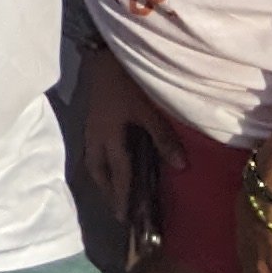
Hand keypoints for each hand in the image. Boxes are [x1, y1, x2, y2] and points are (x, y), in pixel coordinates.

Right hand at [76, 46, 178, 209]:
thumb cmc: (125, 81)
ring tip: (113, 190)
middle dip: (108, 191)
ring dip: (102, 179)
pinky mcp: (91, 118)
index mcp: (109, 137)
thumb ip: (163, 138)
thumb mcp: (147, 109)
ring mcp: (90, 127)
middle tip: (118, 209)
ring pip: (92, 161)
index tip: (127, 218)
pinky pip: (92, 149)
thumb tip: (181, 167)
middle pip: (98, 171)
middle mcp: (96, 136)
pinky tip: (108, 162)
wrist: (101, 54)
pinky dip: (100, 163)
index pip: (119, 173)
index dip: (124, 196)